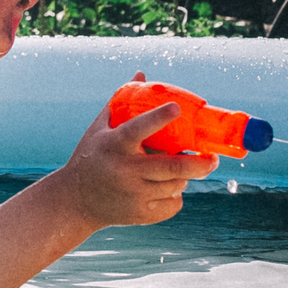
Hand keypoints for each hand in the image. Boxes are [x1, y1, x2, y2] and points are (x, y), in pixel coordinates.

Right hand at [58, 77, 214, 224]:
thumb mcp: (99, 129)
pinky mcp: (140, 214)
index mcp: (114, 145)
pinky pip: (172, 204)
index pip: (138, 129)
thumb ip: (121, 102)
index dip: (158, 118)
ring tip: (182, 170)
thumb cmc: (90, 157)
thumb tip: (142, 73)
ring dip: (184, 177)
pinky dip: (175, 195)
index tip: (177, 107)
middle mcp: (125, 171)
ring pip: (176, 185)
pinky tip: (165, 189)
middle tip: (213, 158)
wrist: (74, 202)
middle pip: (172, 167)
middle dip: (199, 164)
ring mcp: (133, 195)